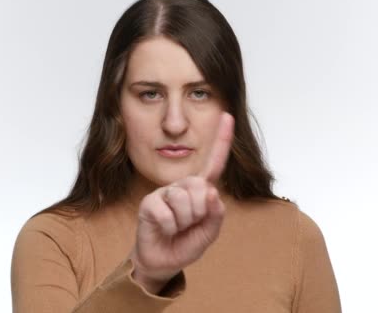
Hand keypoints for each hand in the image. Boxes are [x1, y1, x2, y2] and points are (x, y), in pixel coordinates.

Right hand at [129, 112, 234, 293]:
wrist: (162, 261)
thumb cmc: (185, 243)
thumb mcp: (209, 233)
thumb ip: (215, 214)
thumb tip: (210, 192)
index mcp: (200, 190)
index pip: (214, 163)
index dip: (222, 140)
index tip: (227, 116)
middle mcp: (182, 186)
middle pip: (201, 187)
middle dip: (199, 212)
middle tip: (189, 224)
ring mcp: (165, 192)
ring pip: (185, 201)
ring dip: (184, 222)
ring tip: (176, 227)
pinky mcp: (149, 203)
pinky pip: (168, 214)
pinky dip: (170, 228)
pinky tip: (163, 229)